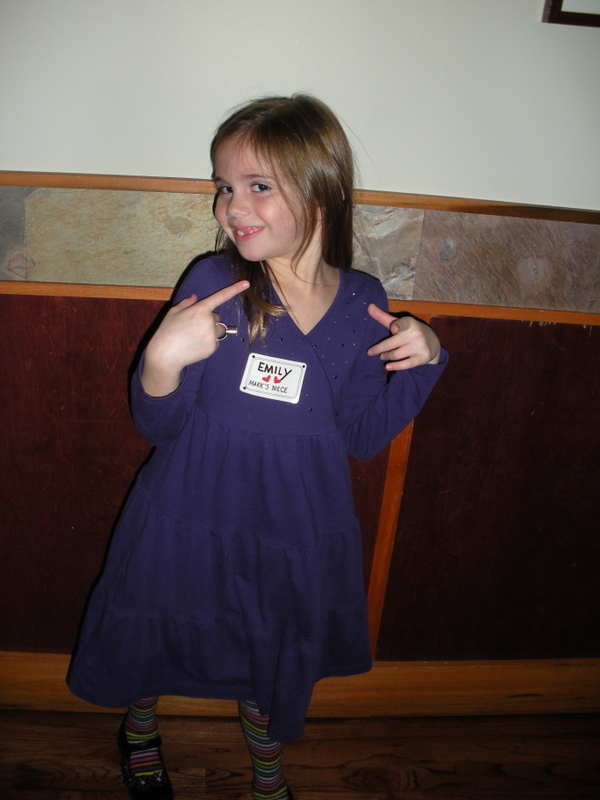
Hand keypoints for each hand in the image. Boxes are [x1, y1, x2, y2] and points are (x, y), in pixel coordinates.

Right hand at [141, 280, 248, 395]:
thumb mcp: (173, 312)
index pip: (220, 296)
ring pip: (219, 329)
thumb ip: (186, 303)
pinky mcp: (214, 346)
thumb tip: (195, 297)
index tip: (246, 283)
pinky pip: (216, 341)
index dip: (234, 289)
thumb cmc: (167, 332)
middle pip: (216, 317)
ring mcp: (212, 334)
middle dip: (208, 320)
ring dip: (211, 331)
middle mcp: (209, 320)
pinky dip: (209, 342)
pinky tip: (196, 345)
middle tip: (192, 327)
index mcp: (200, 309)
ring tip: (194, 337)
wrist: (166, 355)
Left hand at [367, 303, 440, 370]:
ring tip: (382, 356)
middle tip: (370, 352)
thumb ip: (383, 317)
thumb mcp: (400, 322)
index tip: (393, 328)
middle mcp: (416, 334)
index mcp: (409, 323)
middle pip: (392, 343)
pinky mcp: (422, 357)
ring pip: (397, 354)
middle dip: (379, 348)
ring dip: (386, 356)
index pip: (403, 324)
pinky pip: (406, 364)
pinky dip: (396, 366)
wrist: (433, 344)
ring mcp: (420, 346)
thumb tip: (369, 306)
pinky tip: (388, 366)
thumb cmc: (411, 331)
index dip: (398, 325)